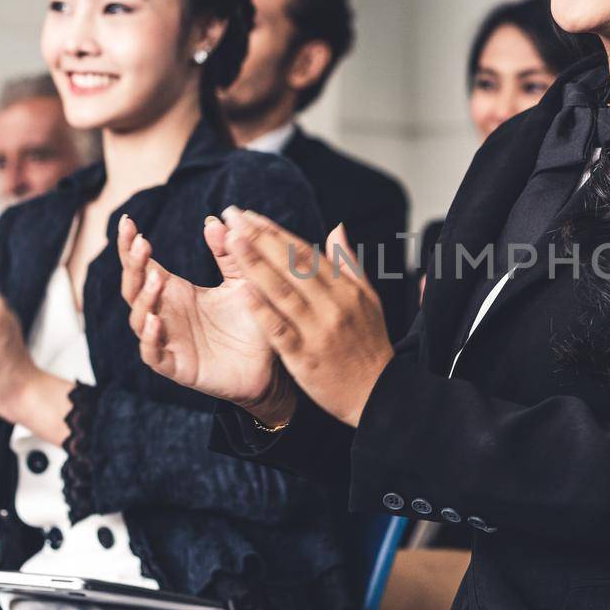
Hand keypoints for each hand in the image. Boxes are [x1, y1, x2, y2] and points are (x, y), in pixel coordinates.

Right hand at [117, 213, 281, 411]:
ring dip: (144, 298)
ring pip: (139, 319)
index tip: (127, 221)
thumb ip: (228, 254)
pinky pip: (153, 354)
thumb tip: (214, 219)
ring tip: (155, 279)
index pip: (143, 266)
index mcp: (176, 292)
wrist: (270, 366)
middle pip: (134, 288)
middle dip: (133, 265)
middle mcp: (165, 314)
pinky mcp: (176, 367)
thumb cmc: (252, 322)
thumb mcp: (242, 282)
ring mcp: (168, 341)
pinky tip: (156, 321)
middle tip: (142, 243)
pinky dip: (150, 338)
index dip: (130, 246)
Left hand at [219, 207, 392, 428]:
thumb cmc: (370, 344)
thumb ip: (349, 263)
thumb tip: (336, 227)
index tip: (249, 215)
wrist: (377, 395)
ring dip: (255, 264)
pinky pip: (280, 330)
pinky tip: (241, 292)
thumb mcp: (369, 300)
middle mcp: (333, 305)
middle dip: (259, 238)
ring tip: (232, 242)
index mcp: (346, 289)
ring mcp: (319, 331)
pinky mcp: (306, 358)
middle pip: (291, 265)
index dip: (274, 231)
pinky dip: (262, 310)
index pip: (305, 252)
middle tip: (232, 216)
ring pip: (282, 292)